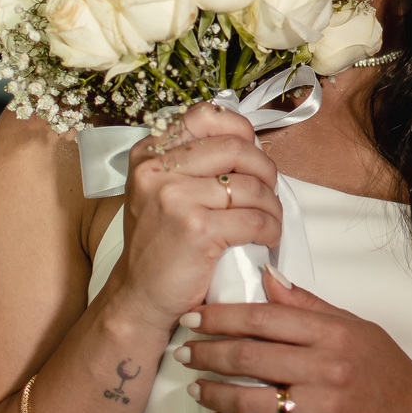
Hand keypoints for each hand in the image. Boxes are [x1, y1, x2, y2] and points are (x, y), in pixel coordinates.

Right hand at [99, 104, 282, 334]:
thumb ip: (192, 163)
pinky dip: (271, 229)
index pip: (205, 116)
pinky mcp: (197, 230)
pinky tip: (268, 238)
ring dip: (272, 205)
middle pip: (236, 148)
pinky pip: (255, 219)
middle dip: (265, 169)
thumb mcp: (159, 192)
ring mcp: (176, 199)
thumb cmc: (159, 244)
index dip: (240, 130)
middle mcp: (157, 171)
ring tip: (270, 219)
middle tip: (268, 191)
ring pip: (251, 186)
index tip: (252, 152)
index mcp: (148, 154)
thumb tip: (251, 144)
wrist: (140, 296)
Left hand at [175, 267, 411, 412]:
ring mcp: (322, 410)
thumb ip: (307, 304)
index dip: (221, 317)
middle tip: (183, 350)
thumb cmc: (385, 370)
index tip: (194, 316)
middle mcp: (326, 369)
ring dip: (214, 393)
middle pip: (250, 357)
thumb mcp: (353, 326)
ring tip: (194, 386)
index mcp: (332, 334)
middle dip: (207, 353)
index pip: (263, 319)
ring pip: (250, 401)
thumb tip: (266, 276)